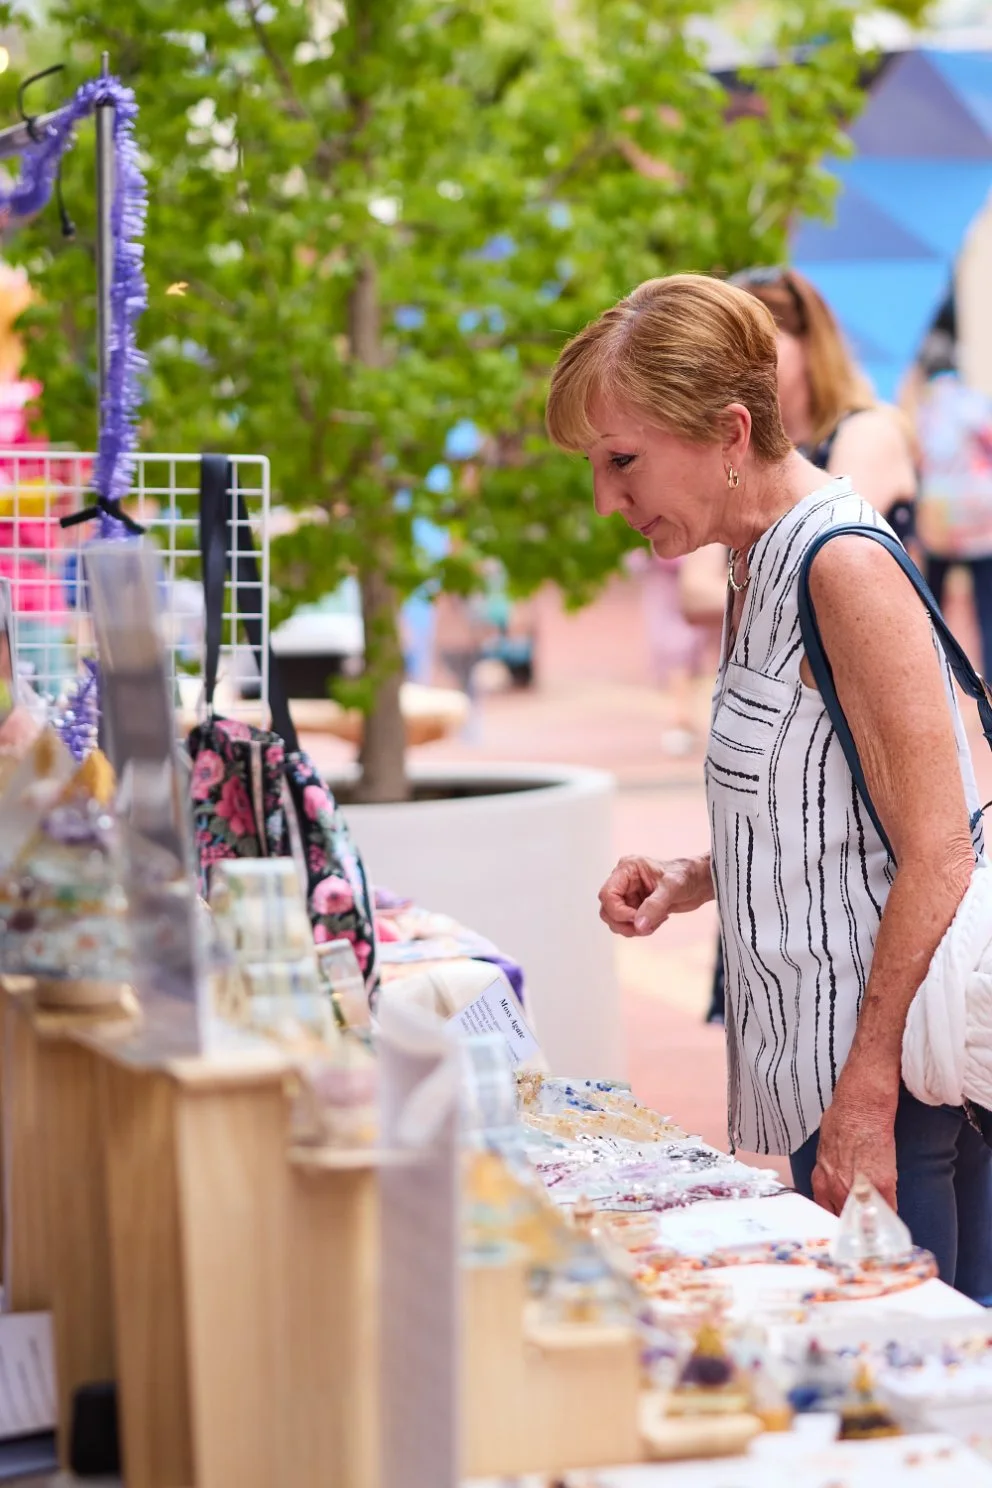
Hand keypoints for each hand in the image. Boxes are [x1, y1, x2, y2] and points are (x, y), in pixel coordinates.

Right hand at [598, 855, 708, 937]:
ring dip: (634, 928)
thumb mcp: (672, 888)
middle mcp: (624, 881)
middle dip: (624, 923)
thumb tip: (638, 926)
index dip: (619, 912)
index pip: (607, 895)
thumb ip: (654, 906)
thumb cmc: (687, 876)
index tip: (638, 919)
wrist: (700, 882)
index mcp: (627, 869)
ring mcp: (629, 894)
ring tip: (656, 922)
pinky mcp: (636, 906)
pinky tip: (660, 920)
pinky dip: (642, 928)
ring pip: (615, 920)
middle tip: (646, 926)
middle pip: (607, 910)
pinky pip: (629, 924)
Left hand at [811, 1081, 897, 1215]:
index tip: (845, 1222)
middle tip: (863, 1228)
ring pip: (866, 1220)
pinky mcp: (881, 1186)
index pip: (826, 1213)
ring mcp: (858, 1191)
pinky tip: (891, 1218)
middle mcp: (837, 1190)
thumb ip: (829, 1169)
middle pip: (845, 1221)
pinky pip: (887, 1211)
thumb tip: (835, 1175)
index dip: (837, 1218)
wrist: (860, 1109)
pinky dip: (890, 1216)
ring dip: (872, 1225)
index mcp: (821, 1181)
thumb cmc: (841, 1121)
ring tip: (879, 1229)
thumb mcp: (825, 1150)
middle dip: (854, 1225)